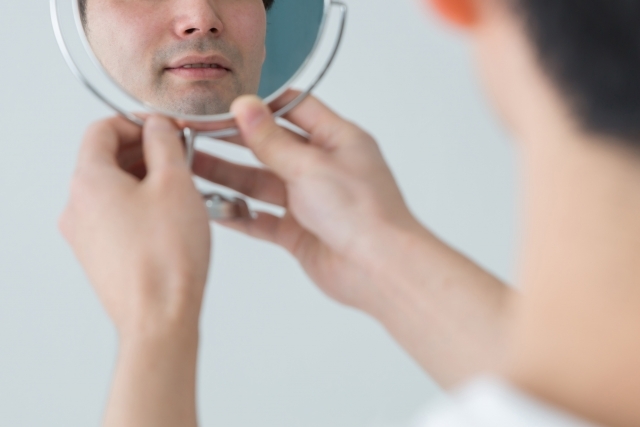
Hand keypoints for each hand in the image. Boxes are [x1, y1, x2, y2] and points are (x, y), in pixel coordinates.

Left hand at [60, 115, 210, 338]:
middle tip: (179, 159)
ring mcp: (85, 235)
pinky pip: (116, 218)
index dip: (136, 123)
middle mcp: (77, 207)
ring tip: (180, 193)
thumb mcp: (175, 182)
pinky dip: (140, 208)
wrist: (160, 317)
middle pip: (105, 160)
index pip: (101, 130)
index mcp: (88, 180)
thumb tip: (158, 126)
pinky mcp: (98, 256)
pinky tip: (169, 221)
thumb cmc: (166, 257)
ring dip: (144, 181)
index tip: (163, 130)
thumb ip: (164, 143)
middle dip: (144, 153)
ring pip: (113, 191)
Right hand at [194, 93, 512, 386]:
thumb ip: (272, 140)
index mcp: (337, 140)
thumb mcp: (310, 166)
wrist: (379, 269)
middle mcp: (323, 168)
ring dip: (229, 176)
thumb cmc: (361, 211)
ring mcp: (310, 201)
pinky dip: (238, 213)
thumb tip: (245, 107)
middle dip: (234, 140)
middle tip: (195, 132)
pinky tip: (210, 205)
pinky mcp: (299, 232)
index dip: (260, 104)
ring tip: (191, 165)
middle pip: (271, 147)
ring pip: (261, 183)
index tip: (224, 101)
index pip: (295, 109)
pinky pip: (262, 218)